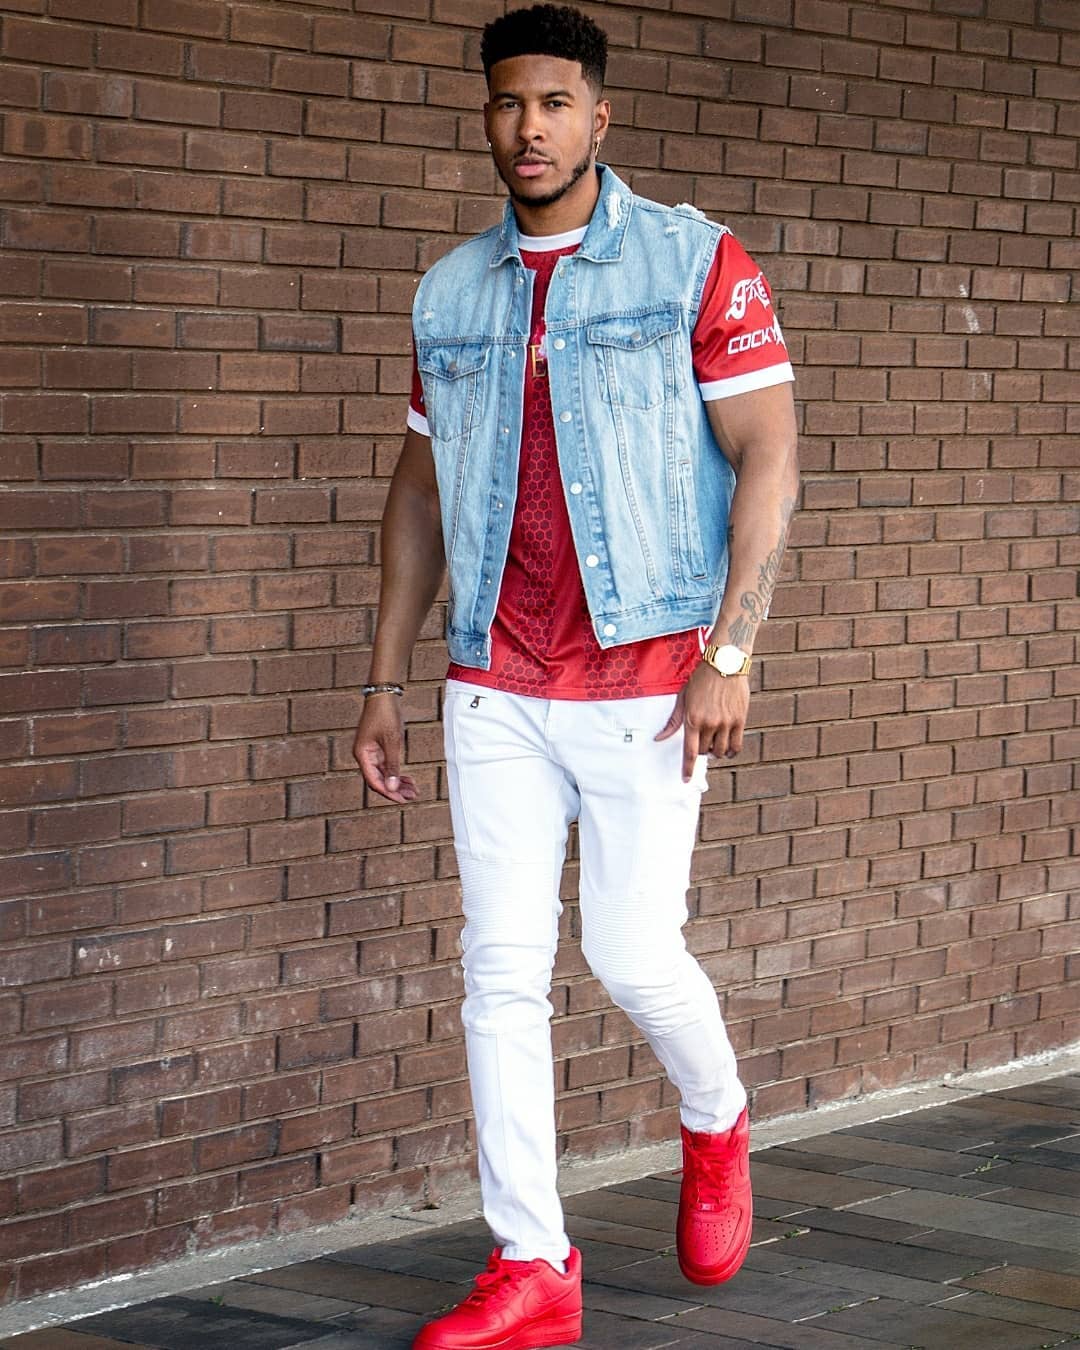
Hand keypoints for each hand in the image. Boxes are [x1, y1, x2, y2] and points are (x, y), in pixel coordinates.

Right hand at [352, 694, 417, 802]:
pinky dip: (397, 773)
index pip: (373, 781)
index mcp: (362, 755)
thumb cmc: (385, 715)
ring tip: (414, 791)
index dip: (388, 792)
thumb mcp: (392, 741)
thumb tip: (392, 787)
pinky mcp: (379, 749)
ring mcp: (372, 753)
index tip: (402, 800)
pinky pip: (387, 766)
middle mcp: (364, 756)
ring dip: (398, 783)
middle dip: (395, 790)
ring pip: (384, 774)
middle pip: (379, 780)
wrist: (384, 695)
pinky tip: (409, 780)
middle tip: (412, 797)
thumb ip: (392, 765)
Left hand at [655, 663, 749, 781]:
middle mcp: (709, 724)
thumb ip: (673, 721)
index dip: (687, 769)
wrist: (724, 665)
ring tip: (714, 743)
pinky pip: (736, 746)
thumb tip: (658, 738)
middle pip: (706, 752)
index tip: (685, 779)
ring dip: (716, 752)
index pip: (690, 752)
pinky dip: (731, 752)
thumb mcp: (682, 698)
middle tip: (702, 741)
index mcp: (692, 719)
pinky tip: (727, 749)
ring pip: (720, 751)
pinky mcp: (739, 721)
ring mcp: (726, 723)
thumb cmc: (700, 681)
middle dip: (702, 751)